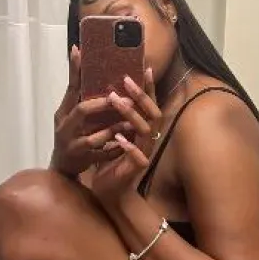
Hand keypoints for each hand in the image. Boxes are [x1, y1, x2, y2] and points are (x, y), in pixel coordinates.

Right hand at [52, 46, 131, 177]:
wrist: (62, 168)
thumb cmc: (72, 136)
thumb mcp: (71, 115)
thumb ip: (81, 97)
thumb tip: (93, 69)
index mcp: (64, 111)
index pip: (70, 87)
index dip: (74, 69)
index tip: (79, 50)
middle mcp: (65, 126)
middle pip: (82, 110)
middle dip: (104, 104)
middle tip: (126, 98)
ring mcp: (72, 144)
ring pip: (93, 136)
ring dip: (114, 128)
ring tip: (131, 122)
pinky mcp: (81, 159)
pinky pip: (101, 154)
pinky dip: (114, 148)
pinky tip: (126, 144)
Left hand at [90, 68, 161, 203]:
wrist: (110, 191)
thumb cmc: (110, 161)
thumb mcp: (112, 133)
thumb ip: (114, 116)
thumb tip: (106, 90)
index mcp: (143, 129)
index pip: (150, 105)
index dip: (149, 88)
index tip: (145, 68)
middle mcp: (148, 139)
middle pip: (152, 113)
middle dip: (140, 96)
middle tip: (126, 79)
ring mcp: (144, 153)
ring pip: (144, 130)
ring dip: (131, 115)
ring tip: (115, 101)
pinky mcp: (136, 169)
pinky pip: (137, 156)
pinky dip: (128, 146)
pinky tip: (118, 138)